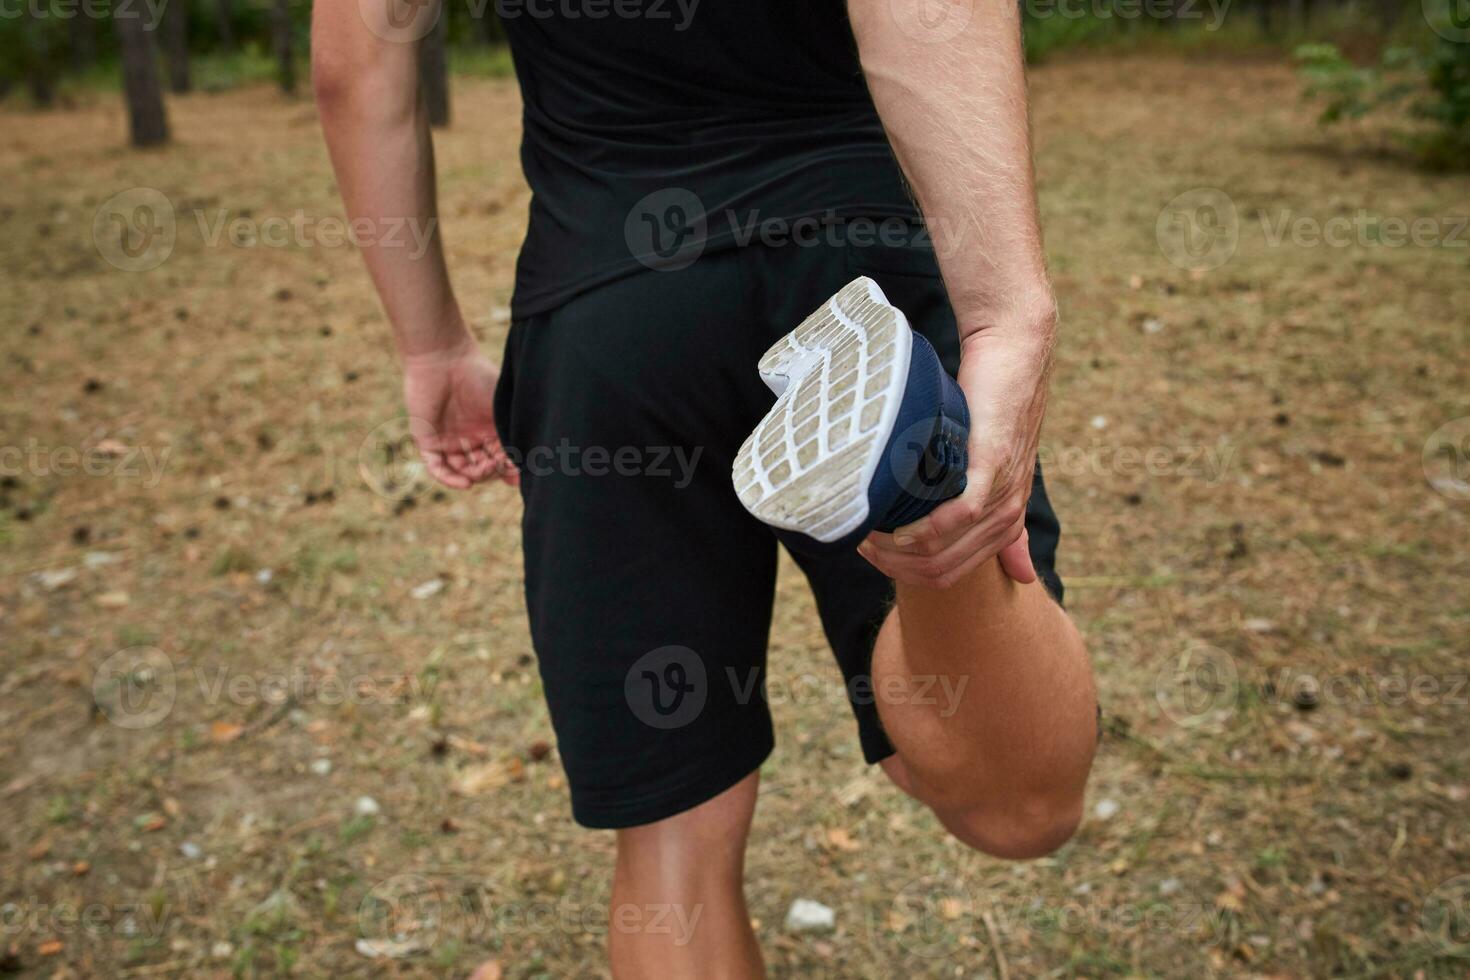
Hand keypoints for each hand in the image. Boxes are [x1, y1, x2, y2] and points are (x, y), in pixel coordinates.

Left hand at [402, 334, 518, 489]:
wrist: (444, 358)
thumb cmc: (478, 377)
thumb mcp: (502, 410)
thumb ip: (513, 436)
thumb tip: (525, 467)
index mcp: (489, 428)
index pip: (500, 458)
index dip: (509, 468)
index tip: (518, 471)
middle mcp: (469, 437)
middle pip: (483, 467)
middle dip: (493, 471)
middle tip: (499, 465)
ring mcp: (448, 440)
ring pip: (462, 470)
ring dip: (475, 476)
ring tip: (482, 472)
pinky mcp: (427, 440)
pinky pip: (437, 467)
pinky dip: (450, 479)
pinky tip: (465, 483)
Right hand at [858, 314, 1054, 589]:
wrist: (1012, 348)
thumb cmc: (991, 401)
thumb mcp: (993, 464)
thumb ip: (1004, 520)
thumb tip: (1022, 575)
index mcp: (1005, 519)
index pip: (950, 574)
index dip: (904, 571)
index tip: (870, 548)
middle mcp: (1006, 512)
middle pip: (942, 569)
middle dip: (894, 564)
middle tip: (861, 540)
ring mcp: (1001, 489)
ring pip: (943, 549)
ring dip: (898, 548)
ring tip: (867, 529)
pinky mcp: (992, 464)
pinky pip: (960, 516)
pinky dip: (925, 528)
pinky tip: (897, 524)